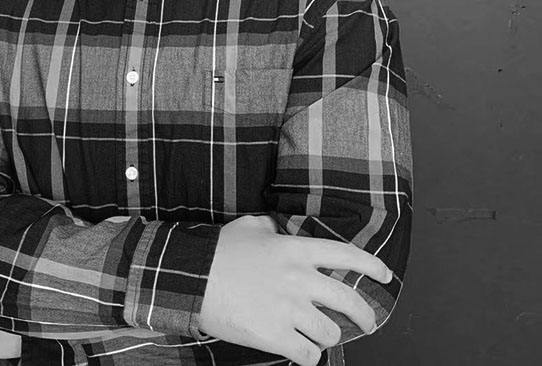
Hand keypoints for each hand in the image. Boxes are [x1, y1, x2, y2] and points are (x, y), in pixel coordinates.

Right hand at [198, 215, 391, 365]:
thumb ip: (269, 226)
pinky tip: (297, 349)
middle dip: (365, 316)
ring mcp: (289, 309)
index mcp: (295, 250)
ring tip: (314, 335)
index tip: (385, 275)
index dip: (371, 266)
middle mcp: (299, 278)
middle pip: (350, 301)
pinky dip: (306, 355)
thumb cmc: (219, 251)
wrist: (193, 277)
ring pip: (330, 333)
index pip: (345, 256)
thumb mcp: (248, 227)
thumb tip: (274, 226)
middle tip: (366, 323)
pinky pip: (309, 356)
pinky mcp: (276, 335)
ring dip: (325, 336)